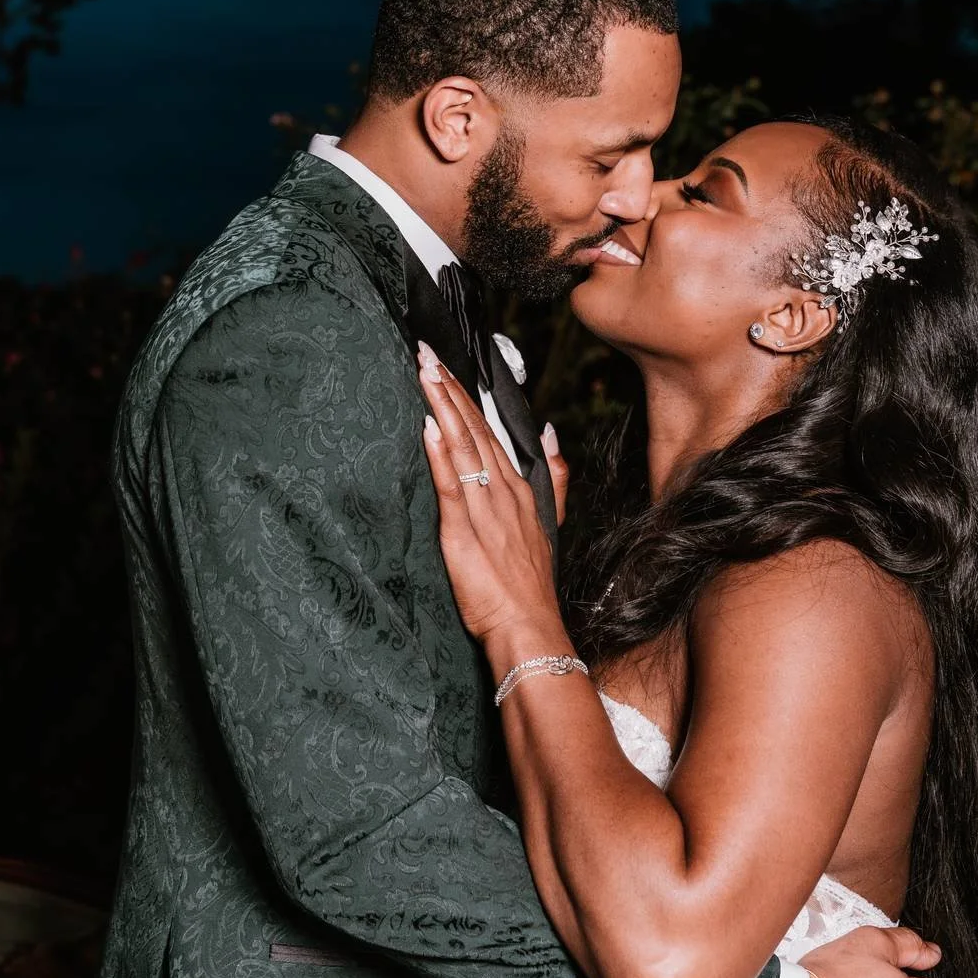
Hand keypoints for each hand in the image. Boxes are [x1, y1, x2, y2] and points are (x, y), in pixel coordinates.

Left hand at [418, 343, 568, 656]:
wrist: (529, 626)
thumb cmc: (529, 584)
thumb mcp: (549, 522)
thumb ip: (553, 476)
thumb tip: (552, 433)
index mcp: (518, 488)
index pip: (489, 430)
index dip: (465, 395)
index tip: (445, 364)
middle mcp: (503, 491)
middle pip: (474, 428)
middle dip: (449, 387)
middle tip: (425, 350)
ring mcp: (485, 510)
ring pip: (462, 447)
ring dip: (443, 406)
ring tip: (425, 371)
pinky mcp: (465, 533)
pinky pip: (452, 486)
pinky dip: (441, 455)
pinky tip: (430, 427)